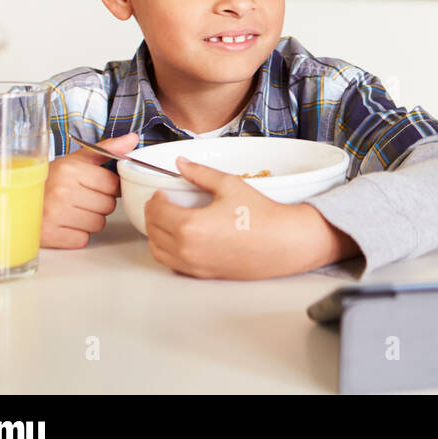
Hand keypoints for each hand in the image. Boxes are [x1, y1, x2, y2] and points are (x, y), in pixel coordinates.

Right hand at [40, 132, 133, 247]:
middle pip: (108, 206)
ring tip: (71, 210)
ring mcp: (55, 214)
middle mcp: (62, 191)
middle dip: (98, 203)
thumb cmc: (50, 180)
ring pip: (98, 224)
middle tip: (79, 198)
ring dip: (89, 220)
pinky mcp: (50, 235)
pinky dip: (76, 235)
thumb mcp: (75, 160)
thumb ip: (106, 149)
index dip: (106, 187)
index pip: (113, 185)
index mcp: (71, 169)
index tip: (91, 185)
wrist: (15, 201)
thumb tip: (132, 139)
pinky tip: (63, 224)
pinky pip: (82, 239)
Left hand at [142, 156, 346, 278]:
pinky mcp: (203, 274)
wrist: (284, 242)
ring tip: (168, 221)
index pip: (157, 210)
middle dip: (153, 214)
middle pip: (153, 230)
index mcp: (190, 226)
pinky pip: (173, 264)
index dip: (156, 198)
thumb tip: (181, 164)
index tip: (162, 192)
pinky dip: (169, 251)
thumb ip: (201, 173)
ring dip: (157, 234)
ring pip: (158, 251)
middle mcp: (187, 249)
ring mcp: (194, 265)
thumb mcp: (230, 185)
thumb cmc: (262, 215)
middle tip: (163, 203)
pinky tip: (180, 240)